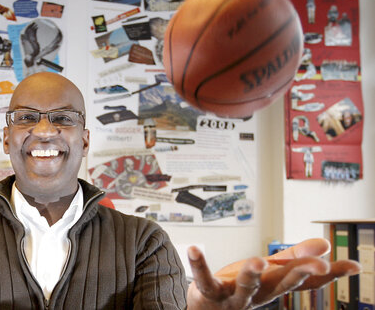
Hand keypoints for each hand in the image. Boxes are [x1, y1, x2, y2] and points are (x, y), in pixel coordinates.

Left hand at [186, 238, 360, 309]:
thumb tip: (325, 244)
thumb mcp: (270, 271)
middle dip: (299, 274)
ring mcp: (234, 296)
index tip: (353, 265)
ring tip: (258, 260)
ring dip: (252, 274)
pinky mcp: (210, 292)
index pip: (306, 281)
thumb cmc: (239, 287)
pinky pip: (204, 279)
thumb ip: (294, 257)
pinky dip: (199, 264)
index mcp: (276, 286)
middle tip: (318, 264)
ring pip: (246, 287)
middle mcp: (259, 294)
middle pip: (282, 284)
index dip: (330, 274)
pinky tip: (194, 248)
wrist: (205, 309)